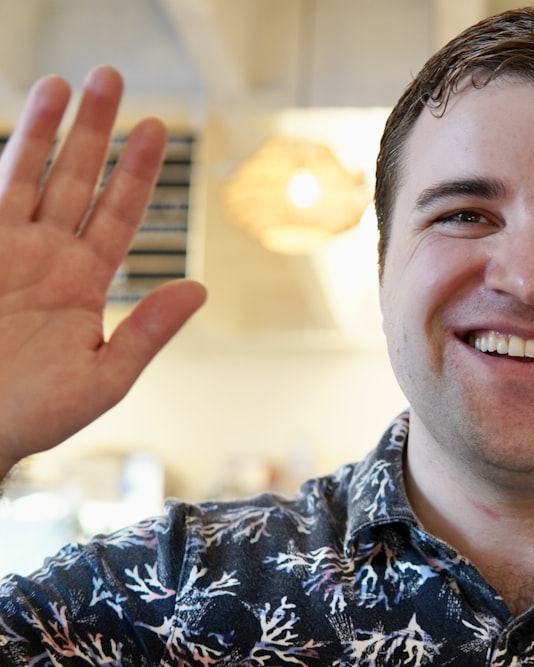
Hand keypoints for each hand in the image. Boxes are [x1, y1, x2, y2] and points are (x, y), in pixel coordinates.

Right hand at [0, 66, 205, 478]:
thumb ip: (148, 332)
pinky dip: (0, 165)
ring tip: (58, 82)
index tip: (156, 128)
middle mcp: (47, 256)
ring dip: (42, 130)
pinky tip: (12, 131)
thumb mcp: (105, 378)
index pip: (120, 213)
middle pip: (76, 179)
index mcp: (85, 281)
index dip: (137, 171)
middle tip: (109, 77)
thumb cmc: (33, 415)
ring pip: (26, 176)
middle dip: (93, 130)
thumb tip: (198, 289)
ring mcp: (5, 251)